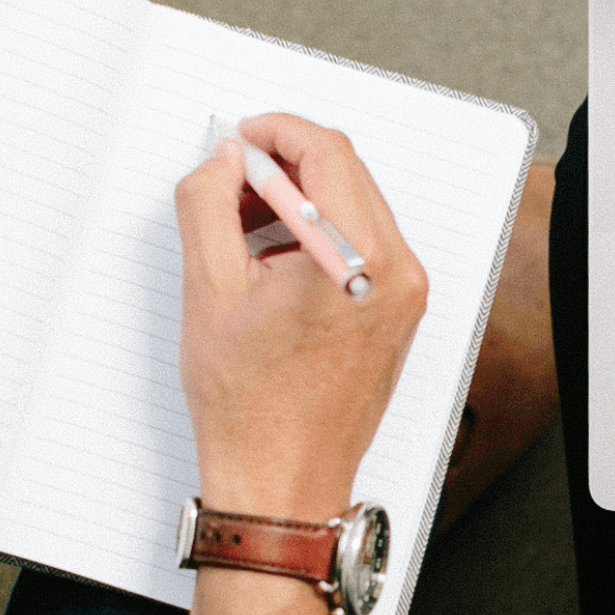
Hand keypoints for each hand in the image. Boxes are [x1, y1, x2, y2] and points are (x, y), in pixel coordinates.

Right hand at [173, 113, 427, 519]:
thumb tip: (223, 159)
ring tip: (241, 231)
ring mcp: (405, 296)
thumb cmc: (250, 408)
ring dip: (300, 200)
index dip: (275, 132)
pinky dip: (319, 234)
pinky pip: (363, 244)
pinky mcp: (399, 313)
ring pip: (355, 206)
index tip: (238, 141)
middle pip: (347, 173)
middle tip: (230, 182)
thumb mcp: (209, 290)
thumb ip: (208, 204)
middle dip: (284, 166)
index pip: (328, 152)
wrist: (283, 481)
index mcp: (358, 261)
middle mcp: (397, 273)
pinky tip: (271, 262)